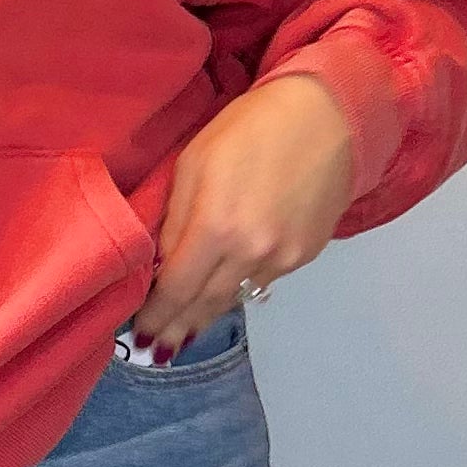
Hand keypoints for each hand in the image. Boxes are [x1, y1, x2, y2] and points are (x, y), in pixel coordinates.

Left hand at [127, 71, 354, 352]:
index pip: (176, 289)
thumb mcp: (194, 164)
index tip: (138, 332)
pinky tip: (223, 295)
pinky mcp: (305, 255)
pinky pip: (262, 281)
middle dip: (176, 329)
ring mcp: (283, 258)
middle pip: (205, 305)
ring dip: (206, 316)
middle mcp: (251, 252)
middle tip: (154, 350)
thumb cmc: (250, 128)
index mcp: (216, 227)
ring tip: (183, 335)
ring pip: (235, 297)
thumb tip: (159, 265)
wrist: (328, 117)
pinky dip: (239, 289)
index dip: (155, 315)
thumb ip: (175, 221)